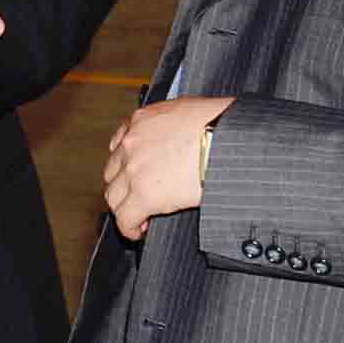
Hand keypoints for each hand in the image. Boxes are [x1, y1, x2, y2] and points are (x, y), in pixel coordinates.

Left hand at [102, 97, 233, 240]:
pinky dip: (129, 228)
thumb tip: (182, 138)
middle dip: (123, 187)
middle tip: (135, 197)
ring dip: (124, 208)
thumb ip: (173, 125)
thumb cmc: (220, 124)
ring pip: (114, 196)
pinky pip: (125, 218)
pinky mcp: (144, 194)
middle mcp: (132, 143)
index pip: (119, 145)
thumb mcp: (190, 111)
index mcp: (142, 120)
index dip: (126, 164)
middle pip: (113, 172)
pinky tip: (138, 231)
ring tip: (136, 217)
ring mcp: (134, 169)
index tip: (133, 174)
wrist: (231, 140)